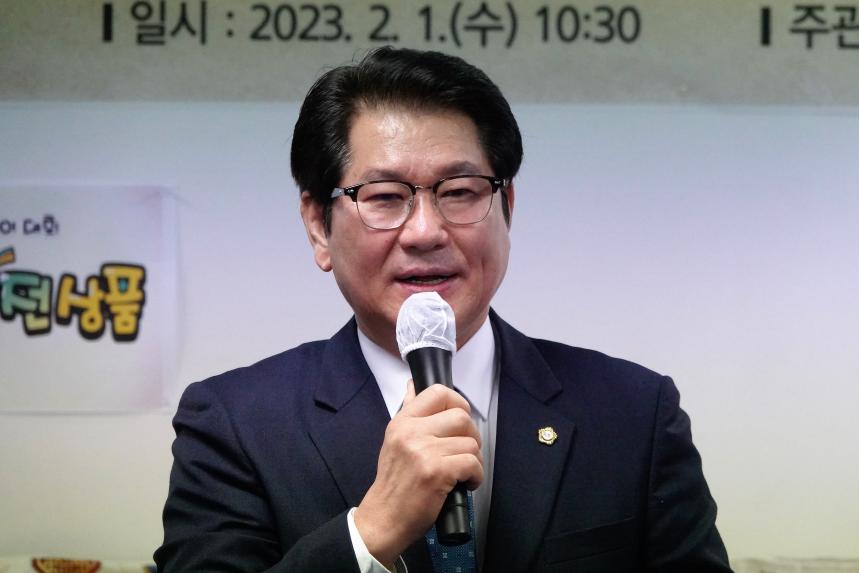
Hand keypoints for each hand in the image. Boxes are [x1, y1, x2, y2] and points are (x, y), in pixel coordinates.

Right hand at [354, 381, 482, 567]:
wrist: (384, 518)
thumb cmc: (394, 483)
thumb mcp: (395, 440)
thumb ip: (408, 412)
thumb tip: (413, 386)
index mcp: (402, 421)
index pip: (438, 392)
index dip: (458, 403)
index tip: (460, 421)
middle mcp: (411, 432)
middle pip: (461, 416)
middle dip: (472, 436)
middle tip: (464, 451)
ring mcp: (424, 451)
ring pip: (470, 443)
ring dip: (475, 460)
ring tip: (464, 472)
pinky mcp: (437, 472)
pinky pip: (472, 463)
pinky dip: (476, 476)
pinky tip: (466, 484)